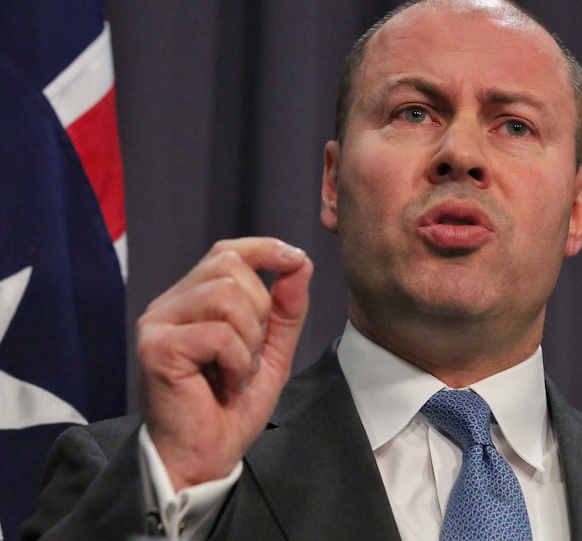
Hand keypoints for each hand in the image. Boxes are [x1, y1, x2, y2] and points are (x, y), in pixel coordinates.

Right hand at [137, 237, 312, 490]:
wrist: (204, 456)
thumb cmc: (231, 406)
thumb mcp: (272, 351)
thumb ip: (286, 309)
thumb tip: (301, 262)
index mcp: (193, 300)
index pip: (226, 252)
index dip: (263, 248)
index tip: (295, 259)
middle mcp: (169, 304)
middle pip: (228, 266)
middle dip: (260, 308)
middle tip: (252, 351)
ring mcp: (158, 324)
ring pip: (224, 295)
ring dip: (249, 338)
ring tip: (238, 370)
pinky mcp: (157, 348)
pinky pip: (217, 333)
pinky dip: (237, 361)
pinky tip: (227, 384)